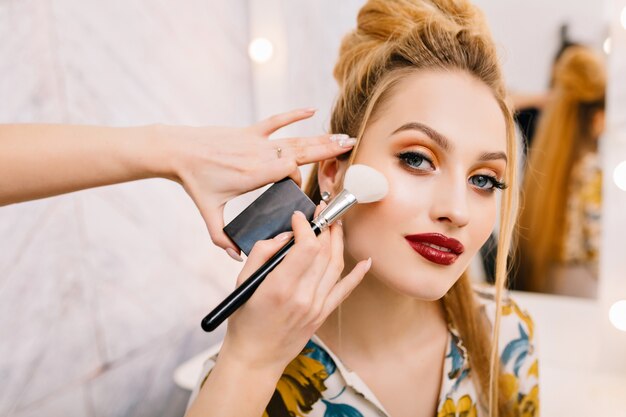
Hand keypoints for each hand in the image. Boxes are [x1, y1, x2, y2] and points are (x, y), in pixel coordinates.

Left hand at [162, 108, 355, 258]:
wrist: (177, 151)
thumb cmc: (194, 181)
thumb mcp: (209, 212)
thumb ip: (221, 237)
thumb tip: (235, 257)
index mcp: (255, 174)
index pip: (289, 171)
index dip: (297, 178)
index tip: (294, 186)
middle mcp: (260, 155)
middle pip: (301, 151)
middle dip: (327, 150)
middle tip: (351, 146)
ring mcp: (256, 140)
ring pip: (294, 138)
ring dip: (319, 137)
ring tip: (342, 136)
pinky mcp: (249, 131)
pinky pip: (276, 120)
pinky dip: (294, 115)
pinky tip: (311, 110)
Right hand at [218, 205, 370, 370]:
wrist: (256, 357)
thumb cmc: (245, 321)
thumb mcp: (242, 282)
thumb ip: (262, 253)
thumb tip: (285, 236)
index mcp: (280, 286)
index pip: (306, 247)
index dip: (306, 226)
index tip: (299, 217)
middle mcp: (303, 297)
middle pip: (324, 252)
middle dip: (324, 226)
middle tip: (321, 212)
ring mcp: (316, 307)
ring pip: (336, 265)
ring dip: (338, 241)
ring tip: (335, 224)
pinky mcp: (323, 314)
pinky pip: (345, 290)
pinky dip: (358, 274)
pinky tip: (366, 261)